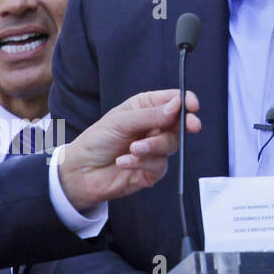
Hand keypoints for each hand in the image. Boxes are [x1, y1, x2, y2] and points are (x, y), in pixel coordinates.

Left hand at [60, 90, 200, 210]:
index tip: (192, 106)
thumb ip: (150, 115)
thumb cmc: (96, 141)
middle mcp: (152, 127)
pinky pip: (159, 165)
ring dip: (152, 147)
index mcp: (145, 108)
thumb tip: (177, 106)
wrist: (81, 172)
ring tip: (132, 149)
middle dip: (184, 125)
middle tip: (190, 126)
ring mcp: (153, 149)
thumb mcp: (120, 121)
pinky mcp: (151, 170)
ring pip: (170, 145)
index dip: (185, 101)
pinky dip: (141, 163)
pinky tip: (124, 162)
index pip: (173, 101)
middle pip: (179, 124)